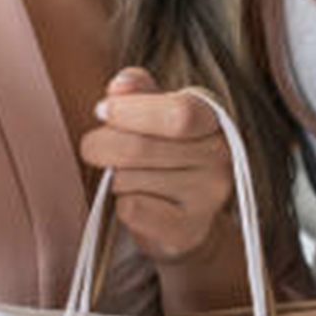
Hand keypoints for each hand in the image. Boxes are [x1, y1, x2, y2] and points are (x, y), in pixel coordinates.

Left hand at [79, 68, 236, 265]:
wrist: (182, 215)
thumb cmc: (163, 152)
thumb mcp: (154, 113)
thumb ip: (138, 92)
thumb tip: (121, 85)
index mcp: (214, 116)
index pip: (178, 113)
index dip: (130, 111)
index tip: (103, 111)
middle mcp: (221, 154)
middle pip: (140, 147)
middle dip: (102, 146)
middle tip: (94, 147)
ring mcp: (210, 194)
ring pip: (129, 179)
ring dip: (114, 178)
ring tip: (129, 177)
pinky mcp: (189, 229)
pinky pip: (132, 209)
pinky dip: (120, 204)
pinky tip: (136, 200)